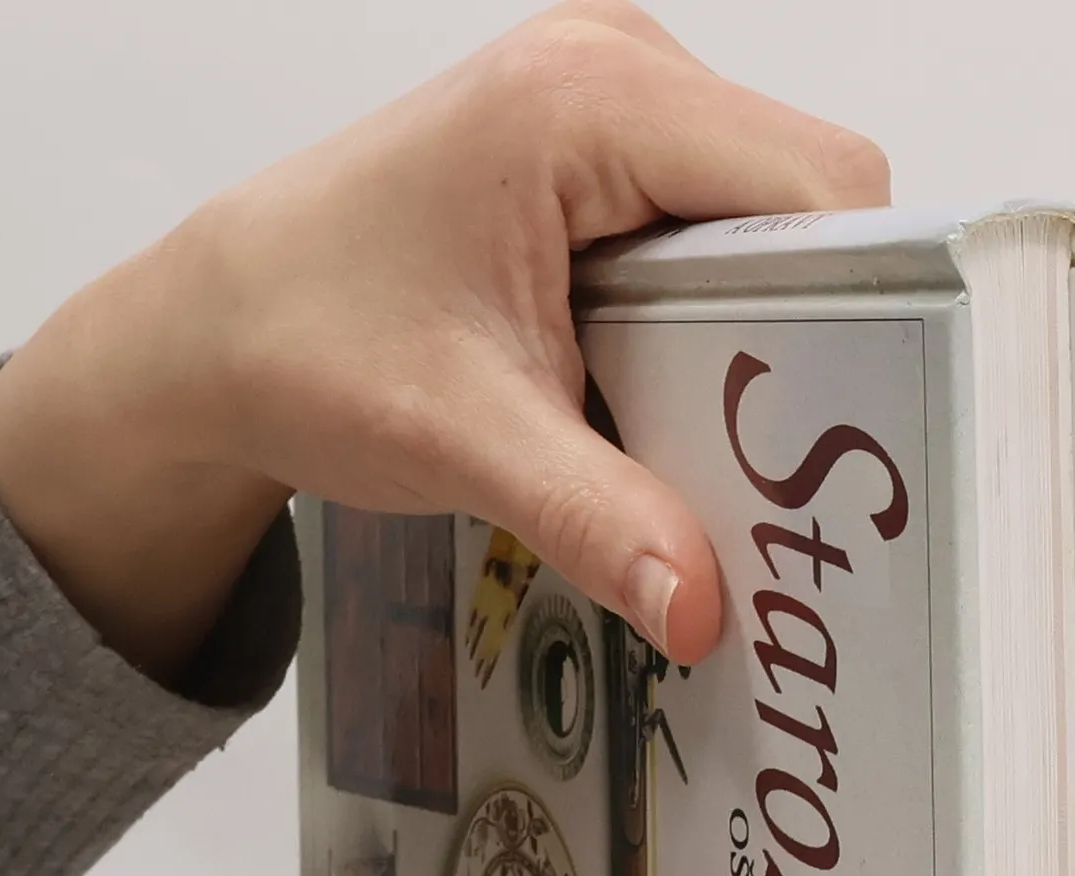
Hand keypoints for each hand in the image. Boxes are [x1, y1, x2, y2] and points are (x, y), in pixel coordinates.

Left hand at [0, 0, 888, 681]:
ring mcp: (609, 105)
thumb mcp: (462, 442)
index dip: (859, 303)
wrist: (215, 332)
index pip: (816, 183)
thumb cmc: (305, 342)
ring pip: (766, 221)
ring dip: (758, 333)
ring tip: (718, 437)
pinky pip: (712, 232)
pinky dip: (712, 323)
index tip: (853, 427)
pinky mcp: (600, 159)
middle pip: (808, 198)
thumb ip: (596, 519)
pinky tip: (672, 400)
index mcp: (588, 99)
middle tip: (782, 459)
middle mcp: (614, 70)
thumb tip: (703, 606)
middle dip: (810, 331)